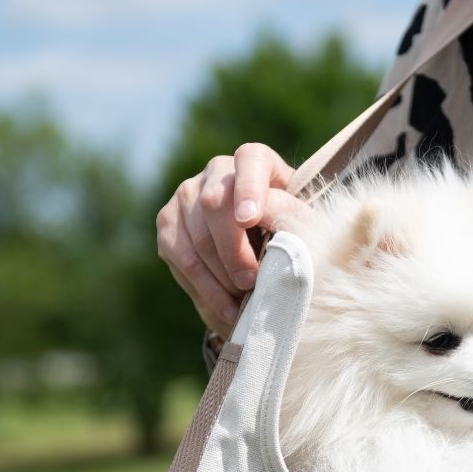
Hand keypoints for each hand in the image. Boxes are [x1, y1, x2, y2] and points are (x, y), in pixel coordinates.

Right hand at [156, 143, 310, 333]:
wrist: (266, 256)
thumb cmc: (294, 238)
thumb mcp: (304, 228)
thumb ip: (291, 222)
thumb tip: (267, 232)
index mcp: (256, 162)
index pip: (250, 160)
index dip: (248, 188)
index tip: (250, 219)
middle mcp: (217, 171)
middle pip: (214, 203)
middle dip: (233, 250)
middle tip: (251, 282)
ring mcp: (187, 195)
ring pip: (195, 236)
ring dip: (219, 277)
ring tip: (243, 304)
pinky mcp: (169, 225)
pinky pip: (179, 257)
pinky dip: (204, 289)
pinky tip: (227, 311)